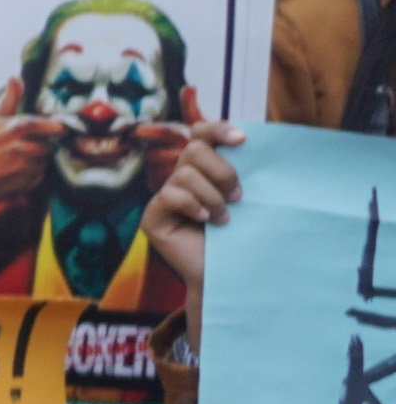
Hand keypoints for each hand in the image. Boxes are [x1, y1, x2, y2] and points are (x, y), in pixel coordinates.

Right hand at [0, 85, 62, 212]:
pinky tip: (16, 171)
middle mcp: (26, 147)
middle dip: (42, 145)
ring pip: (46, 161)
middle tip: (26, 145)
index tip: (56, 128)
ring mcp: (28, 167)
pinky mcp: (28, 183)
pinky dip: (32, 174)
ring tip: (18, 159)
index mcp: (20, 127)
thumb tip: (15, 77)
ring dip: (37, 160)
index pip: (55, 126)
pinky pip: (40, 176)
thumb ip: (10, 99)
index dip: (58, 127)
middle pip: (51, 145)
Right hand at [143, 118, 244, 296]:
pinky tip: (205, 220)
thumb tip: (250, 142)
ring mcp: (164, 197)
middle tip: (238, 197)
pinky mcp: (152, 216)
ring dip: (212, 196)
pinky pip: (170, 196)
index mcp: (203, 168)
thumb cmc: (240, 237)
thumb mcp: (245, 198)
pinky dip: (193, 205)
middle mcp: (181, 178)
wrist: (228, 274)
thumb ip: (241, 172)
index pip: (201, 132)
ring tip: (224, 217)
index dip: (218, 129)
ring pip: (185, 174)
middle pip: (194, 149)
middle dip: (223, 172)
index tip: (243, 140)